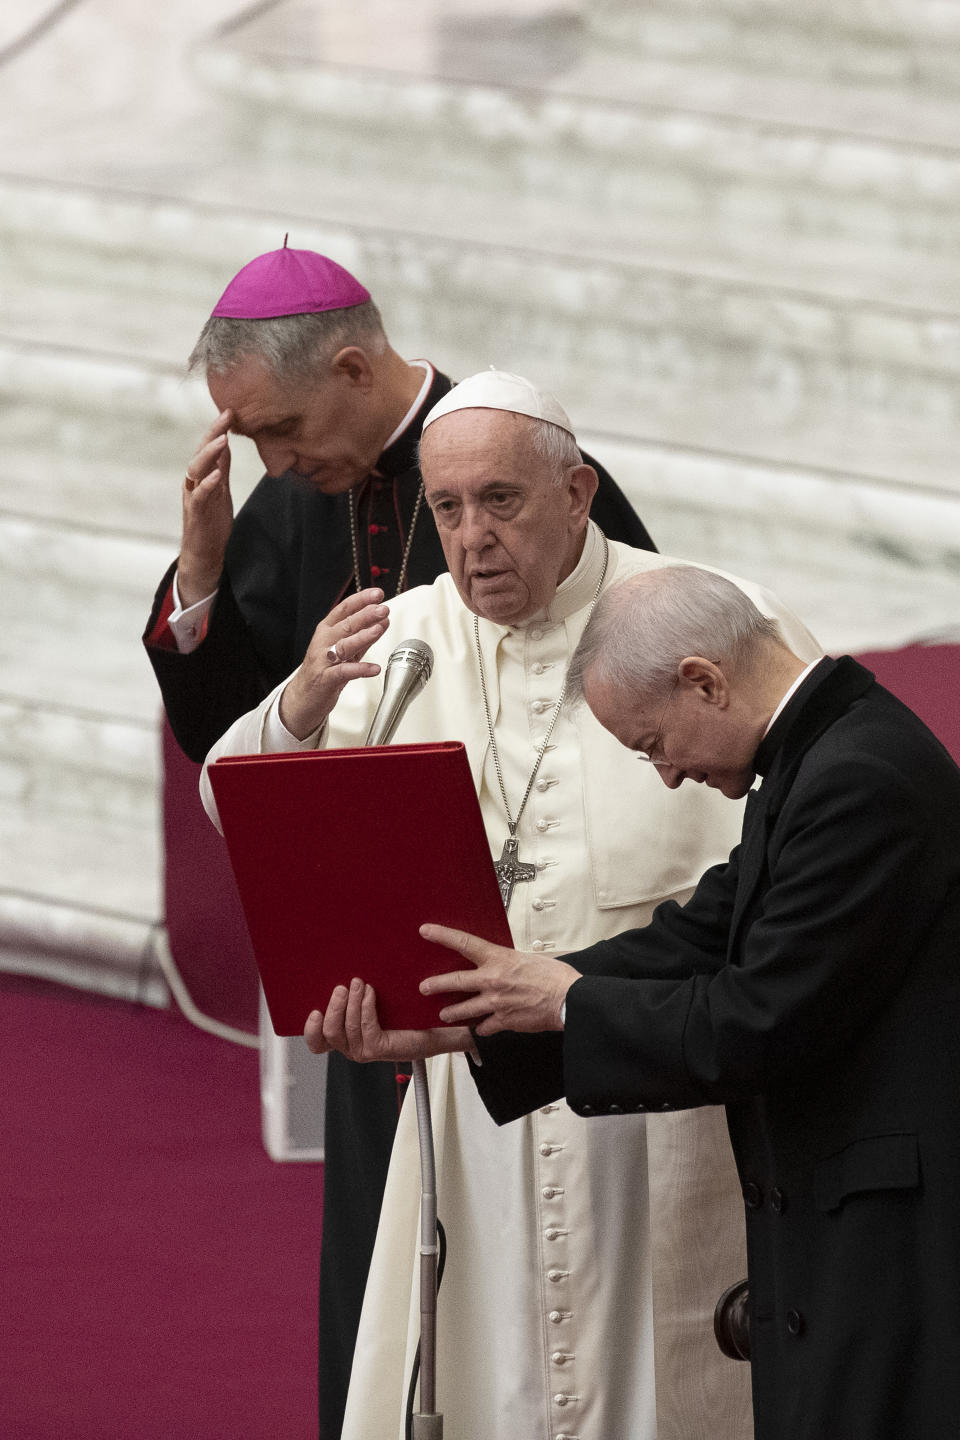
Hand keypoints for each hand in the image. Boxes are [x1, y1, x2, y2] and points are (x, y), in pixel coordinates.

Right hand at [178, 409, 234, 605]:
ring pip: (196, 469)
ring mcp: (194, 496)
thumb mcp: (222, 488)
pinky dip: (208, 484)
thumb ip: (222, 466)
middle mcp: (194, 481)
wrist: (205, 552)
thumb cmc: (212, 520)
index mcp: (201, 474)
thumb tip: (226, 442)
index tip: (231, 410)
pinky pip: (200, 496)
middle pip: (200, 452)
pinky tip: (217, 474)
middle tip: (227, 415)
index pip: (209, 446)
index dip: (218, 428)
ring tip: (223, 440)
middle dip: (213, 432)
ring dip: (209, 454)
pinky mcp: (196, 513)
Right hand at [278, 588, 389, 738]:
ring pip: (344, 645)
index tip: (377, 594)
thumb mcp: (344, 650)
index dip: (360, 600)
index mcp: (327, 631)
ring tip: (378, 629)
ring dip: (363, 636)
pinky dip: (360, 669)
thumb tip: (383, 620)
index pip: (344, 609)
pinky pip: (344, 672)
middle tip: (382, 608)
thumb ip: (364, 635)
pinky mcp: (326, 679)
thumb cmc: (323, 671)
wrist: (303, 697)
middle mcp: (324, 642)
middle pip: (346, 624)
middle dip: (365, 615)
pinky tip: (374, 668)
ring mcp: (323, 660)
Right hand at [303, 978, 471, 1061]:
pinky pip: (366, 1027)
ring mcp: (364, 1050)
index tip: (314, 1010)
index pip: (317, 1042)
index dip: (311, 1030)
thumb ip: (353, 992)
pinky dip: (366, 1007)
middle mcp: (351, 1047)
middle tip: (342, 987)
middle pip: (328, 1033)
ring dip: (351, 1003)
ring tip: (359, 983)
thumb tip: (341, 966)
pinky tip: (371, 993)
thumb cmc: (402, 1012)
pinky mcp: (380, 1049)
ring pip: (346, 1029)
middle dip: (333, 1007)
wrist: (433, 1025)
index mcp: (344, 1037)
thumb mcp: (371, 1000)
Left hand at [419, 925, 579, 1035]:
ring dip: (452, 1012)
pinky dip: (481, 1028)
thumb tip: (500, 963)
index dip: (442, 936)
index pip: (464, 943)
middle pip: (455, 981)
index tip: (426, 931)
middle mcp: (492, 980)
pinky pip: (484, 1027)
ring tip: (444, 1014)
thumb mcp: (527, 958)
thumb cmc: (554, 976)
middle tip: (424, 987)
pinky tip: (480, 1028)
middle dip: (436, 984)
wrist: (568, 999)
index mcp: (499, 958)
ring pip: (464, 1009)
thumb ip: (508, 961)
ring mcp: (496, 1002)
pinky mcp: (503, 1021)